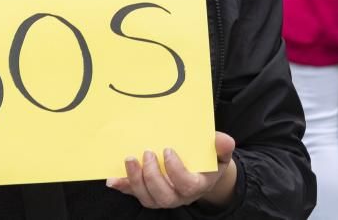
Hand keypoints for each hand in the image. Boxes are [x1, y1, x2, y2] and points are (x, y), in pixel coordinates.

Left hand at [107, 132, 237, 209]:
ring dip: (135, 180)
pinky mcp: (148, 193)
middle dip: (152, 176)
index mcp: (197, 186)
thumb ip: (221, 147)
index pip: (186, 185)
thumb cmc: (208, 162)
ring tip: (130, 159)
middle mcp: (178, 196)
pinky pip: (134, 194)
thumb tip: (224, 140)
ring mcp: (162, 196)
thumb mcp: (219, 154)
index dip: (175, 170)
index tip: (167, 150)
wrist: (200, 174)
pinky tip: (113, 179)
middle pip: (163, 196)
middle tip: (147, 153)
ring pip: (147, 198)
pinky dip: (123, 186)